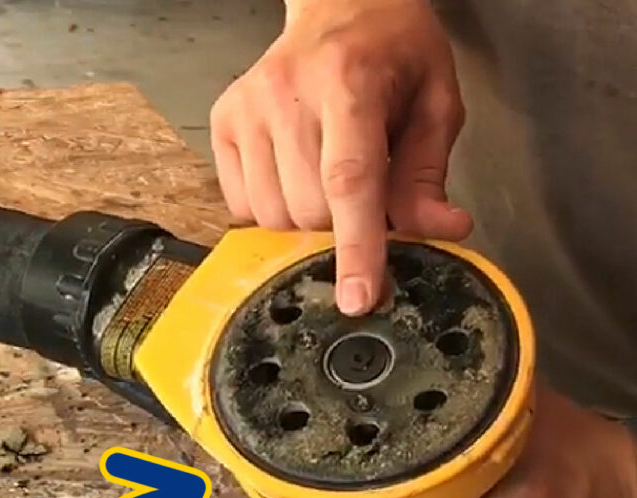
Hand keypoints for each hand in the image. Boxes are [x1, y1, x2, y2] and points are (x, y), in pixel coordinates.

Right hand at [210, 0, 472, 315]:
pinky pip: (243, 207)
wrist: (338, 4)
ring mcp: (246, 108)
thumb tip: (443, 232)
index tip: (357, 299)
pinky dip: (273, 212)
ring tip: (324, 182)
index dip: (356, 248)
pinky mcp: (223, 123)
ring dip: (306, 223)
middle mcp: (286, 94)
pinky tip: (293, 178)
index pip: (349, 181)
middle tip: (361, 200)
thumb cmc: (393, 54)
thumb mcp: (435, 104)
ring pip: (272, 218)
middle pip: (308, 212)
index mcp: (350, 82)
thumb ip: (429, 175)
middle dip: (340, 229)